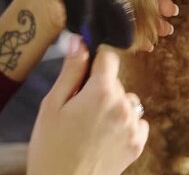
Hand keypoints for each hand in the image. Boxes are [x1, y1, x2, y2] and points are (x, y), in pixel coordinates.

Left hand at [0, 0, 177, 80]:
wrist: (47, 2)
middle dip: (160, 6)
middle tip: (171, 14)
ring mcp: (114, 6)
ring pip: (139, 16)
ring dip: (153, 23)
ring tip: (165, 32)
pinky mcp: (108, 23)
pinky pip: (127, 30)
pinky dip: (137, 37)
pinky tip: (147, 44)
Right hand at [27, 36, 148, 174]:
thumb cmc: (50, 148)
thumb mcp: (52, 106)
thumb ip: (70, 71)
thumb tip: (79, 41)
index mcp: (100, 91)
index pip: (108, 56)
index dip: (94, 61)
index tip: (84, 71)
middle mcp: (123, 104)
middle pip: (114, 81)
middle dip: (98, 89)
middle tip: (77, 111)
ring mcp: (133, 124)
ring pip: (126, 100)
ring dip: (113, 107)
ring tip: (89, 128)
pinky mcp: (138, 142)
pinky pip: (136, 120)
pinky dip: (124, 124)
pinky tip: (104, 137)